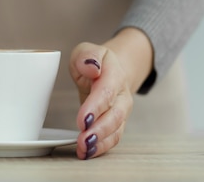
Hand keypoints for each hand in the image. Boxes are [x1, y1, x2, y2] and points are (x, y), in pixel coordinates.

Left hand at [69, 28, 152, 159]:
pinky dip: (101, 147)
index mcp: (114, 74)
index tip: (82, 119)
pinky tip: (87, 153)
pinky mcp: (116, 123)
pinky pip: (113, 138)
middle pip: (115, 115)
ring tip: (84, 150)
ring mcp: (121, 110)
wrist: (108, 69)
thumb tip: (92, 67)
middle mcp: (121, 95)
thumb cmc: (93, 62)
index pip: (106, 92)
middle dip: (99, 129)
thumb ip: (87, 56)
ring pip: (116, 129)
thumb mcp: (85, 51)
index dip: (95, 107)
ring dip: (101, 141)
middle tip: (83, 140)